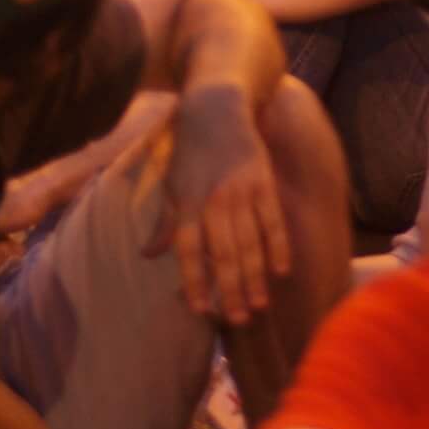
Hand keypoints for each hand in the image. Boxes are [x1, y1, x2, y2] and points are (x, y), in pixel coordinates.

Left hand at [151, 84, 291, 323]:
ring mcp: (242, 191)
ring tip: (259, 304)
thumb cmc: (190, 151)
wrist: (217, 109)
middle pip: (224, 254)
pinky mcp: (264, 183)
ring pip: (250, 243)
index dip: (195, 282)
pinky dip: (278, 247)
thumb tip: (148, 255)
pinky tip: (281, 271)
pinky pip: (273, 222)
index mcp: (187, 203)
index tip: (202, 310)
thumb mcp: (171, 185)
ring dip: (255, 277)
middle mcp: (214, 200)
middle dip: (231, 290)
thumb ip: (165, 223)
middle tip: (238, 319)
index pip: (189, 251)